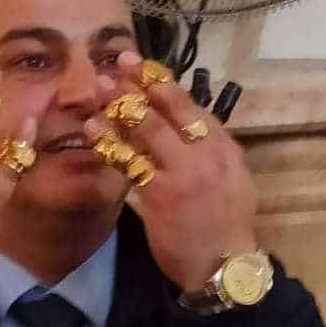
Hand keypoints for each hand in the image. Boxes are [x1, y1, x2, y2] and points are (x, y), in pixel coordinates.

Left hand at [85, 51, 258, 291]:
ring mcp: (183, 173)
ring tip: (100, 88)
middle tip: (114, 64)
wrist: (224, 264)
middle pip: (169, 108)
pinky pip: (131, 161)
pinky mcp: (161, 195)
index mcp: (222, 146)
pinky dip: (110, 142)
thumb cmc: (225, 222)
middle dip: (139, 83)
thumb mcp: (232, 178)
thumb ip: (211, 149)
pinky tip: (93, 130)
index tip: (139, 62)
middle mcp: (206, 153)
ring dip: (121, 106)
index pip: (189, 104)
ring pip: (148, 129)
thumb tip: (189, 123)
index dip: (160, 81)